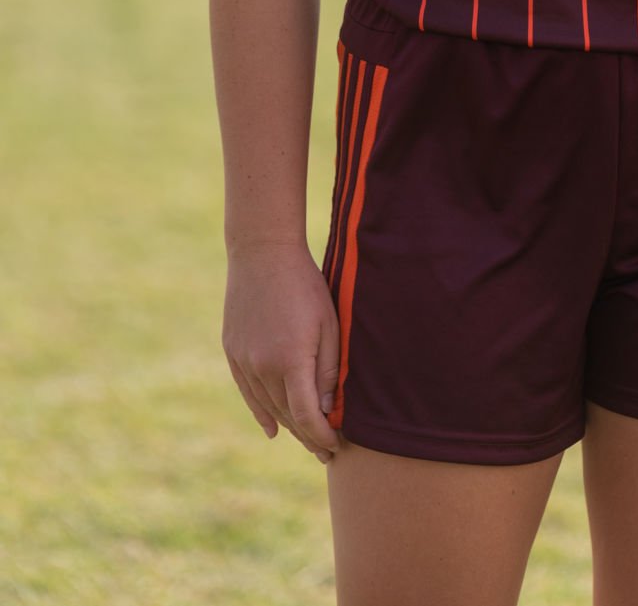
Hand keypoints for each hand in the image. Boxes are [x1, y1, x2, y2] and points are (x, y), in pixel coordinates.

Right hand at [222, 241, 340, 463]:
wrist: (262, 253)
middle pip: (287, 416)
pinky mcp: (233, 353)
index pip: (307, 416)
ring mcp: (244, 361)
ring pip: (268, 407)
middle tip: (327, 452)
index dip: (322, 436)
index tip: (337, 446)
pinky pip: (248, 393)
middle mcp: (263, 368)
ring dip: (288, 427)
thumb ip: (328, 370)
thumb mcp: (328, 324)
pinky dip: (261, 413)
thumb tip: (329, 410)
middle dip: (309, 436)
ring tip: (307, 440)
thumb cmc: (305, 286)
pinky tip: (273, 429)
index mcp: (290, 361)